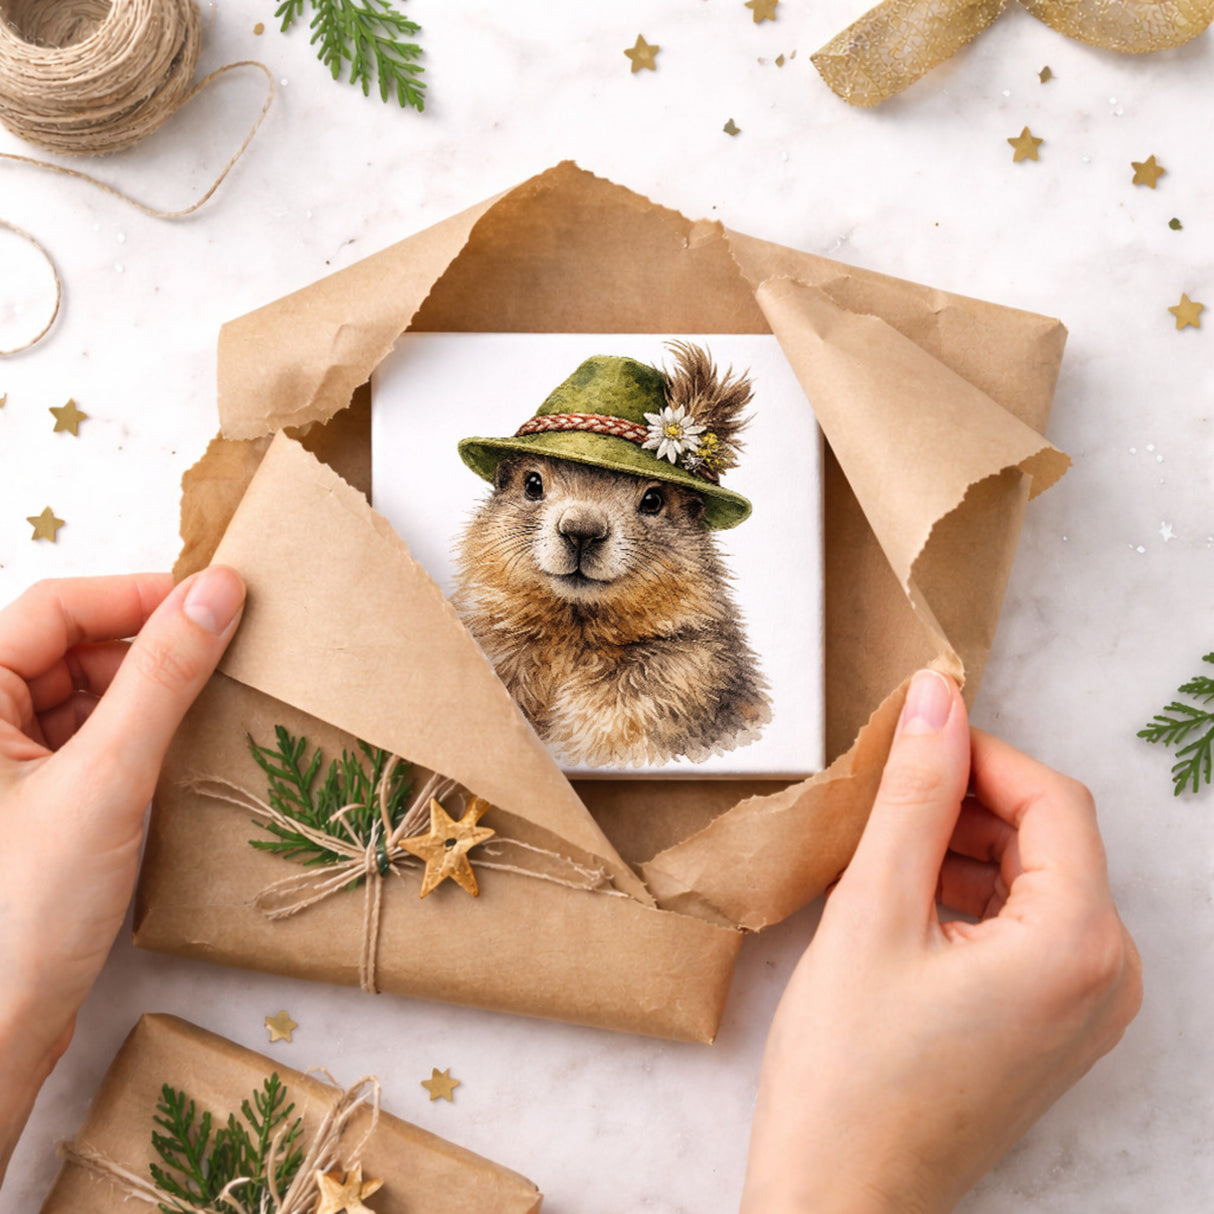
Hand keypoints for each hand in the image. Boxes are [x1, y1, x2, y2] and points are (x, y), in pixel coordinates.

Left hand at [0, 569, 244, 1181]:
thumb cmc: (23, 910)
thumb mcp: (107, 778)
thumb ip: (163, 677)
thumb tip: (218, 591)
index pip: (55, 608)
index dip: (135, 595)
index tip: (216, 600)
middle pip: (71, 647)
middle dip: (147, 645)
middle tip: (226, 651)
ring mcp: (6, 767)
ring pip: (86, 694)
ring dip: (148, 691)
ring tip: (212, 701)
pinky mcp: (35, 803)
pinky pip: (92, 740)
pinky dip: (139, 734)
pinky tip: (181, 749)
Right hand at [741, 669, 1142, 1213]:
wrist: (840, 1198)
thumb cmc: (849, 1072)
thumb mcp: (873, 910)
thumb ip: (913, 794)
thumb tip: (937, 699)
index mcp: (1078, 945)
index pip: (1052, 799)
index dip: (979, 754)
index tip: (909, 739)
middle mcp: (1107, 979)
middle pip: (1049, 838)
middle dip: (967, 804)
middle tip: (882, 802)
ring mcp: (1086, 1010)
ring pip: (1035, 880)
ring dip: (963, 848)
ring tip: (881, 857)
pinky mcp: (1055, 1028)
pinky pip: (1028, 929)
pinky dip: (970, 898)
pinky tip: (902, 906)